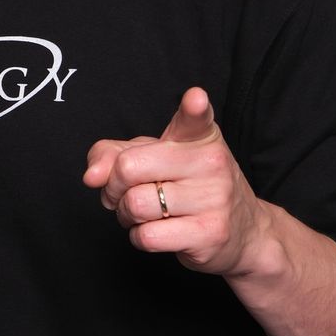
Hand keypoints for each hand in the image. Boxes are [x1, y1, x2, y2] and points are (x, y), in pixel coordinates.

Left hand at [81, 87, 264, 276]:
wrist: (242, 231)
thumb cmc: (185, 186)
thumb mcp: (150, 158)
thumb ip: (112, 154)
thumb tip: (92, 176)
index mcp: (199, 137)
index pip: (195, 118)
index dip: (193, 107)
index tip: (195, 99)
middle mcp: (211, 163)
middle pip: (129, 168)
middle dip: (113, 187)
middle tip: (125, 192)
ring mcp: (213, 199)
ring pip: (135, 205)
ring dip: (126, 215)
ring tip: (146, 213)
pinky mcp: (209, 234)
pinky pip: (147, 236)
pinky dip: (139, 237)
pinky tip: (159, 231)